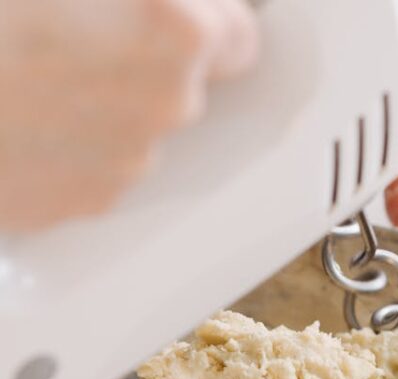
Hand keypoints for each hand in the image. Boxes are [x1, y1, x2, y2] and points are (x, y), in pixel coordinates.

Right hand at [0, 0, 258, 231]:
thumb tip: (146, 5)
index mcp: (174, 31)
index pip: (238, 38)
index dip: (200, 19)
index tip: (167, 13)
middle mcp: (164, 107)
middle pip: (181, 85)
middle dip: (139, 57)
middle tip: (67, 28)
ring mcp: (120, 164)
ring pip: (131, 128)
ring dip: (97, 102)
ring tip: (23, 68)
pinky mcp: (72, 204)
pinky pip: (88, 168)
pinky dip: (62, 143)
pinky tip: (9, 111)